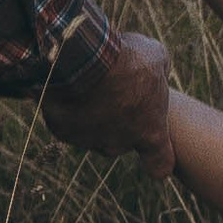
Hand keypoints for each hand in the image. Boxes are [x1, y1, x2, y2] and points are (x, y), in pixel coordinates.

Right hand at [43, 26, 173, 178]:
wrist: (81, 60)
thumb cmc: (126, 60)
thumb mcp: (155, 57)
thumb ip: (160, 71)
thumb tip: (156, 70)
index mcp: (150, 133)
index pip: (159, 165)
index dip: (158, 160)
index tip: (155, 151)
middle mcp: (119, 145)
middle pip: (121, 142)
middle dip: (120, 123)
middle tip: (115, 94)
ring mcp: (89, 141)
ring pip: (93, 132)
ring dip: (94, 114)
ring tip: (91, 84)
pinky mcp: (62, 132)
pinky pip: (69, 122)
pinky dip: (69, 108)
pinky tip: (70, 86)